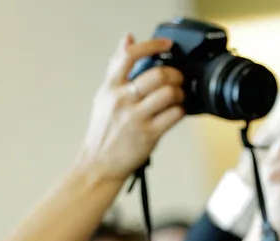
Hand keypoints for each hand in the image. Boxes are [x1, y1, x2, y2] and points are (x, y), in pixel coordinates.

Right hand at [77, 35, 184, 182]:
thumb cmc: (104, 130)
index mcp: (110, 87)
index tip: (167, 44)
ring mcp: (136, 117)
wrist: (99, 163)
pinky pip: (174, 115)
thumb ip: (116, 67)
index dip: (152, 45)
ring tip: (179, 97)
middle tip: (179, 79)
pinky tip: (177, 112)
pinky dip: (181, 111)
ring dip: (181, 93)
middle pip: (157, 75)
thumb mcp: (104, 95)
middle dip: (175, 74)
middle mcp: (122, 99)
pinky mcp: (149, 134)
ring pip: (169, 93)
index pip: (129, 55)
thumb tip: (128, 39)